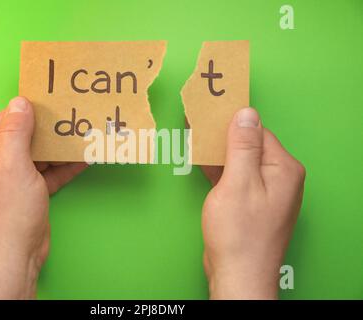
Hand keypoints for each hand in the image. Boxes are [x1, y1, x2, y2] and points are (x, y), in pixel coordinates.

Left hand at [0, 97, 86, 298]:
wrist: (14, 256)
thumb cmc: (6, 213)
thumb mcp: (11, 165)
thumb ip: (16, 132)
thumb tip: (21, 102)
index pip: (8, 119)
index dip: (31, 109)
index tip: (54, 100)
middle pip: (27, 135)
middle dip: (51, 129)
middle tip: (75, 116)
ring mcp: (16, 177)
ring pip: (41, 154)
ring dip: (61, 148)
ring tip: (85, 134)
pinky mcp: (32, 190)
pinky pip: (51, 172)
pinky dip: (66, 166)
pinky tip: (85, 157)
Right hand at [202, 107, 304, 298]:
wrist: (238, 275)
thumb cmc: (239, 233)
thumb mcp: (238, 182)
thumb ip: (242, 146)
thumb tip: (247, 113)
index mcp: (283, 169)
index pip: (258, 132)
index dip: (232, 123)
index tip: (209, 113)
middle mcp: (280, 178)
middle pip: (250, 147)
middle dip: (223, 138)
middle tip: (197, 126)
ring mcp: (267, 193)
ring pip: (241, 163)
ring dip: (220, 154)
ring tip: (195, 141)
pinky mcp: (253, 204)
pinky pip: (237, 179)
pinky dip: (221, 172)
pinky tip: (203, 163)